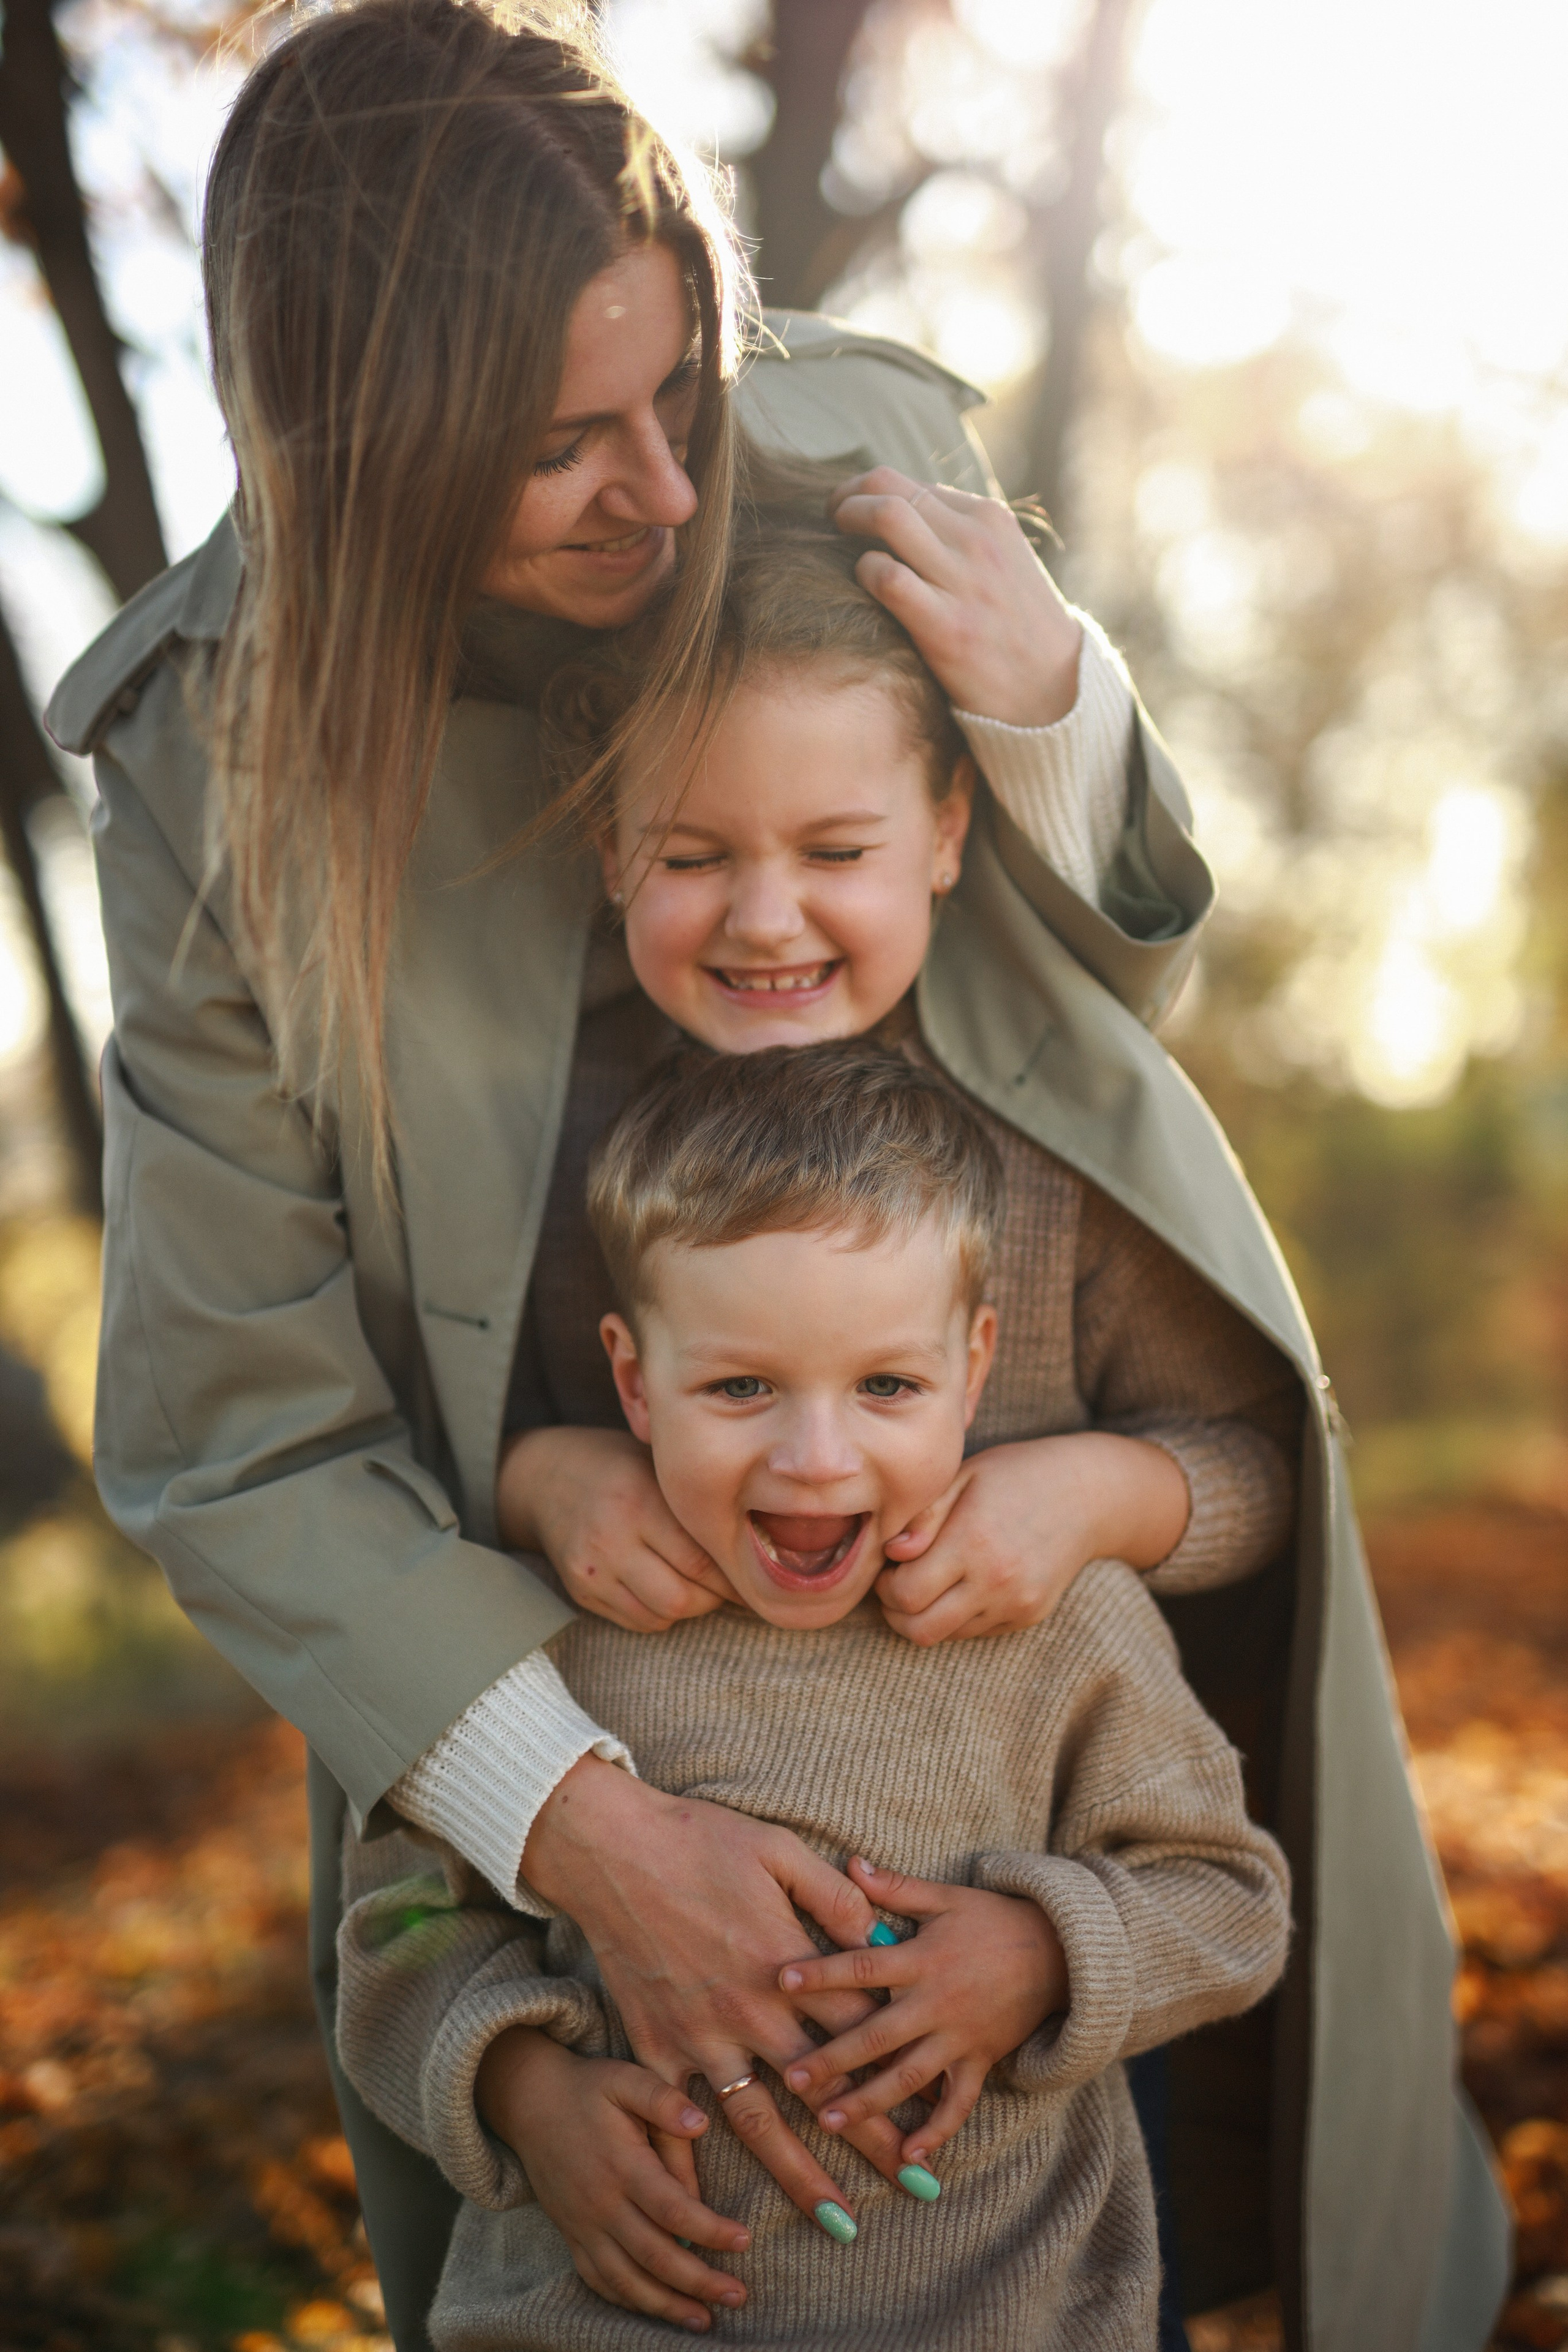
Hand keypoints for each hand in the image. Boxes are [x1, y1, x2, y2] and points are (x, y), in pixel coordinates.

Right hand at [476, 2026, 745, 2334]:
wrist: (530, 2103)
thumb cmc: (587, 2089)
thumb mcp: (625, 2078)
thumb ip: (662, 2099)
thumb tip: (701, 2121)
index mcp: (622, 2166)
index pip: (672, 2209)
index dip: (710, 2230)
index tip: (744, 2240)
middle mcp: (602, 2204)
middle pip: (654, 2255)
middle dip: (698, 2281)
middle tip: (738, 2295)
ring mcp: (584, 2226)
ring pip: (627, 2279)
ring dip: (666, 2305)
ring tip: (704, 2319)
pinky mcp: (572, 2236)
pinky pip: (600, 2280)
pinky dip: (628, 2300)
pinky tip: (656, 2310)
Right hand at [497, 1424, 737, 1629]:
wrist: (545, 1476)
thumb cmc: (618, 1464)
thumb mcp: (656, 1465)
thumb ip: (695, 1501)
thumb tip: (760, 1536)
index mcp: (638, 1500)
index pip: (702, 1560)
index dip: (737, 1575)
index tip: (760, 1574)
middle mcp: (611, 1539)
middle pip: (684, 1597)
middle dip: (718, 1598)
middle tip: (734, 1584)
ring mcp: (592, 1570)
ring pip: (662, 1615)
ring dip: (692, 1608)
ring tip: (703, 1586)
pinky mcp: (580, 1591)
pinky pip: (637, 1621)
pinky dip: (662, 1614)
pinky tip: (669, 1588)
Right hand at [522, 1758, 919, 2225]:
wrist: (609, 1850)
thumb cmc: (698, 1840)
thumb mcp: (778, 1848)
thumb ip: (832, 1894)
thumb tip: (882, 1933)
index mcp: (785, 1964)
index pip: (860, 2028)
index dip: (903, 2069)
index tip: (940, 2109)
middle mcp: (747, 2012)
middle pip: (823, 2089)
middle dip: (873, 2140)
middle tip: (918, 2187)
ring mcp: (697, 2038)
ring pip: (758, 2124)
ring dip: (801, 2176)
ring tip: (839, 2221)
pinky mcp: (652, 2048)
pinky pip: (673, 2126)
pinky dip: (691, 2173)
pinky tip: (709, 2219)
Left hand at [778, 1857, 1066, 2163]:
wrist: (1059, 1952)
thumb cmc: (994, 1919)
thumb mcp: (946, 1897)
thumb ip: (896, 1887)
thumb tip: (851, 1863)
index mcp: (923, 1959)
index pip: (864, 1967)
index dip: (823, 1974)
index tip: (781, 1982)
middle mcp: (937, 2003)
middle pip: (878, 2035)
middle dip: (833, 2059)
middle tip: (790, 2078)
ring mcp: (959, 2037)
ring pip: (908, 2077)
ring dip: (868, 2101)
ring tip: (828, 2121)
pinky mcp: (980, 2060)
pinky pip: (958, 2103)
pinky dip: (936, 2131)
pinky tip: (909, 2155)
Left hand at [828, 468, 1081, 726]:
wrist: (1055, 691)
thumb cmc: (1015, 628)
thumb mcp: (1002, 562)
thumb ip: (960, 535)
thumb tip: (904, 514)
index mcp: (989, 518)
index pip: (911, 483)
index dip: (870, 493)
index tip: (854, 512)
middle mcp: (977, 540)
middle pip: (889, 486)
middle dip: (847, 496)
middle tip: (832, 519)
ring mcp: (963, 581)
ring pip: (887, 516)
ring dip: (847, 521)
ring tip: (833, 541)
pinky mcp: (948, 627)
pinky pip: (888, 577)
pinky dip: (864, 573)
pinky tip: (863, 584)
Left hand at [877, 1432, 1190, 1645]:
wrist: (1087, 1494)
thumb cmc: (1014, 1475)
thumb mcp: (963, 1476)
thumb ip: (922, 1516)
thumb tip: (891, 1552)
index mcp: (973, 1541)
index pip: (906, 1594)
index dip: (885, 1586)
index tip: (889, 1565)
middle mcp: (996, 1581)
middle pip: (920, 1629)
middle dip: (897, 1612)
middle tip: (898, 1583)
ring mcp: (1016, 1603)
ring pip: (945, 1636)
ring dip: (925, 1616)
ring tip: (928, 1582)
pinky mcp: (1029, 1616)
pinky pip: (975, 1632)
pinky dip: (956, 1617)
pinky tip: (962, 1584)